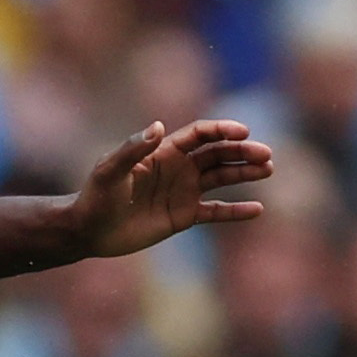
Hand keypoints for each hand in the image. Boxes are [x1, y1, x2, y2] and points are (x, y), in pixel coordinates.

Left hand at [72, 119, 272, 257]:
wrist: (89, 230)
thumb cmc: (95, 196)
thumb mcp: (110, 170)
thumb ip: (133, 149)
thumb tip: (157, 125)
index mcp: (162, 151)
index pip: (200, 134)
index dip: (222, 130)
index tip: (243, 133)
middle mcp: (178, 168)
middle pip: (217, 154)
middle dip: (242, 152)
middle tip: (266, 155)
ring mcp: (183, 191)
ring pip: (222, 177)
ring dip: (245, 173)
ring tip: (268, 170)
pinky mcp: (184, 216)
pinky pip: (216, 211)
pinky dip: (236, 211)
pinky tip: (257, 210)